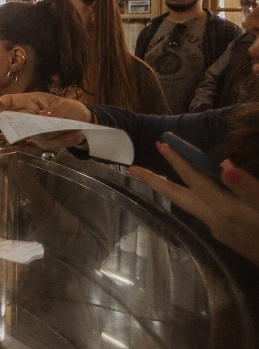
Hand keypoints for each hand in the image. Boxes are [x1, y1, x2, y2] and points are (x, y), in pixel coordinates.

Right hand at [0, 93, 89, 150]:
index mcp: (30, 101)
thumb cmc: (70, 109)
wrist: (83, 122)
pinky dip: (63, 141)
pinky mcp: (42, 141)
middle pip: (15, 123)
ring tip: (73, 133)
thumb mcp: (64, 107)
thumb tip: (42, 116)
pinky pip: (47, 145)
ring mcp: (34, 131)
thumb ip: (53, 114)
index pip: (10, 101)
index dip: (1, 104)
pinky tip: (75, 136)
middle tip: (39, 130)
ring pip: (35, 137)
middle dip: (26, 128)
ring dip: (56, 136)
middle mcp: (28, 116)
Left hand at [128, 145, 258, 266]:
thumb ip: (247, 188)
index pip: (194, 179)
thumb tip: (225, 165)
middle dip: (153, 181)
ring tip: (154, 175)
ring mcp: (217, 229)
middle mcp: (213, 220)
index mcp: (223, 210)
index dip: (177, 160)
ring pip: (186, 203)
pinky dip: (190, 195)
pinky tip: (195, 189)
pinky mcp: (224, 234)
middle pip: (176, 196)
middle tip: (131, 168)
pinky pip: (200, 208)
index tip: (161, 143)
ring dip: (169, 187)